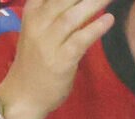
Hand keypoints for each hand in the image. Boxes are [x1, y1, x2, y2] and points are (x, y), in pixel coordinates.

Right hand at [0, 0, 116, 118]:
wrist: (24, 94)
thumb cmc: (36, 61)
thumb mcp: (39, 29)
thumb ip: (55, 11)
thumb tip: (77, 2)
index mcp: (32, 11)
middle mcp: (38, 22)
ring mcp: (48, 41)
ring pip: (73, 16)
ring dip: (94, 3)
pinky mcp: (60, 60)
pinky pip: (80, 40)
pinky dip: (95, 28)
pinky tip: (110, 20)